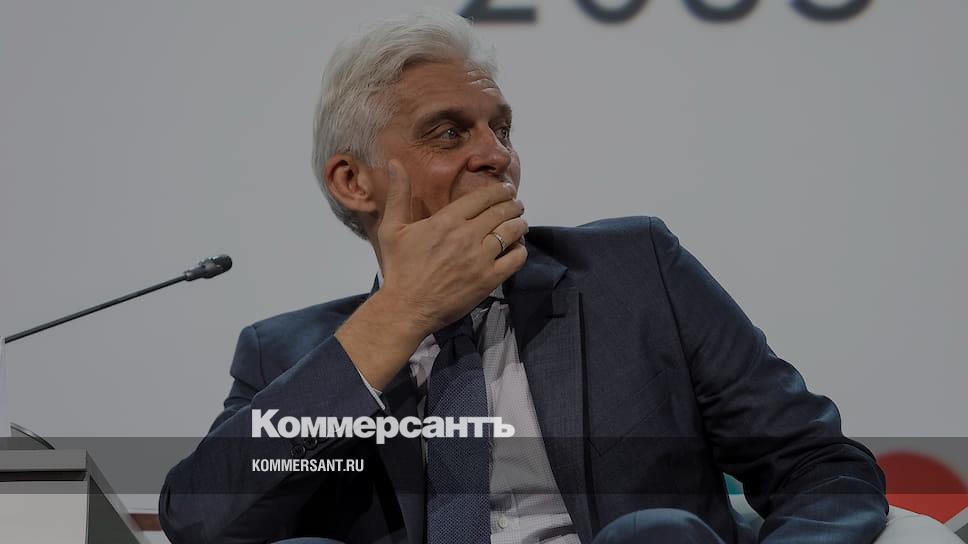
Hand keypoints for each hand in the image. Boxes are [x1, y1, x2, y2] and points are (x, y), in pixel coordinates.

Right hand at [377, 160, 527, 333]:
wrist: (406, 308)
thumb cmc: (398, 268)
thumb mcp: (392, 228)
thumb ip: (399, 194)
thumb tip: (395, 163)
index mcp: (446, 221)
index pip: (483, 197)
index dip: (500, 191)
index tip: (506, 190)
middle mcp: (466, 236)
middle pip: (501, 211)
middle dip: (514, 205)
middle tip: (517, 204)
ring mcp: (480, 259)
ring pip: (512, 232)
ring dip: (520, 224)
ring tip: (520, 222)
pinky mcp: (488, 279)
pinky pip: (515, 259)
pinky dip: (520, 250)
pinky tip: (517, 248)